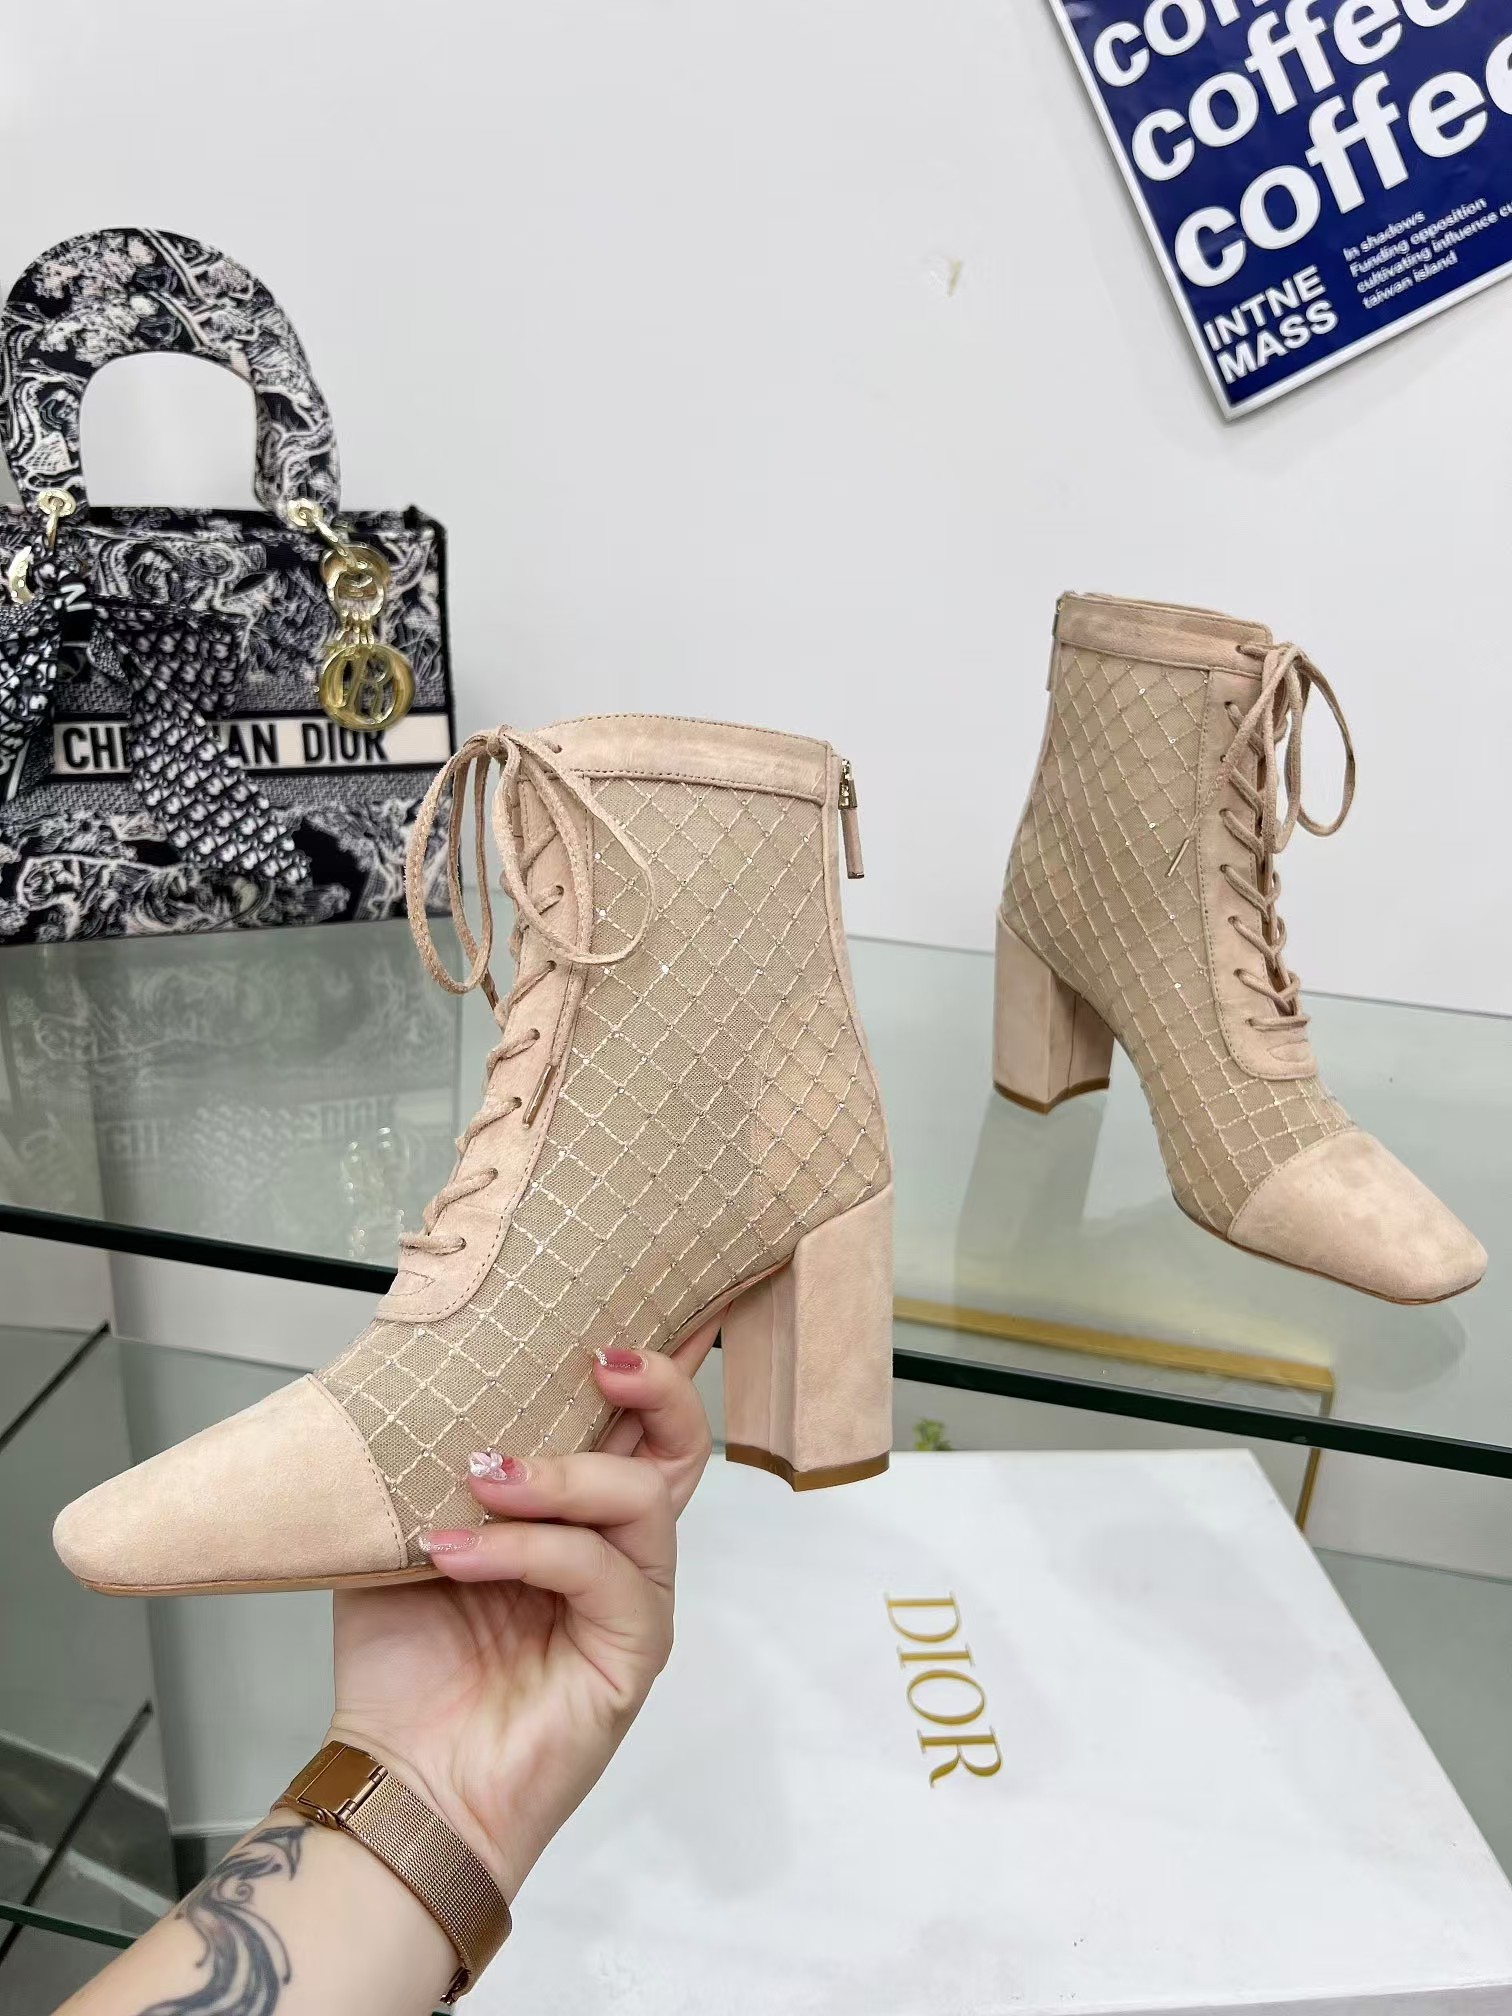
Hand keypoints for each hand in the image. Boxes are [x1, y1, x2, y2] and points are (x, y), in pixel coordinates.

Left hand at [324, 1321, 718, 1899]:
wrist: (397, 1780)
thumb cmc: (403, 1664)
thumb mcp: (400, 1530)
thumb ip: (422, 1459)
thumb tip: (415, 1365)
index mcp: (572, 1510)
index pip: (629, 1420)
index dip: (651, 1358)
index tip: (642, 1290)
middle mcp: (616, 1547)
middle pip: (681, 1446)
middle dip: (657, 1385)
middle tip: (601, 1357)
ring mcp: (633, 1599)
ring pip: (644, 1499)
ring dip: (564, 1474)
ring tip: (485, 1475)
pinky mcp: (632, 1652)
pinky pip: (602, 1575)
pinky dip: (530, 1551)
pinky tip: (460, 1550)